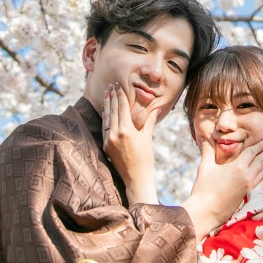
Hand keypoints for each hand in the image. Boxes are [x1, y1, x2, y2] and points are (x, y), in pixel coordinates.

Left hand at [102, 83, 160, 204]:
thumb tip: (157, 107)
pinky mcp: (105, 146)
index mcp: (126, 130)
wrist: (136, 178)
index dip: (120, 95)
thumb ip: (150, 120)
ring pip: (106, 117)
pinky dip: (105, 117)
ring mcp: (108, 140)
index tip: (118, 85)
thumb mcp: (148, 137)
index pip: (122, 107)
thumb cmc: (146, 158)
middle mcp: (115, 134)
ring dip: (106, 104)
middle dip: (112, 96)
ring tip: (106, 93)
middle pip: (113, 110)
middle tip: (111, 85)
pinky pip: (104, 127)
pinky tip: (105, 109)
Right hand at [182, 138, 262, 240]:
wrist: (206, 212)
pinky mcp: (247, 195)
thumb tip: (205, 138)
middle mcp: (246, 176)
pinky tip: (262, 173)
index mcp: (238, 167)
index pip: (252, 152)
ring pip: (262, 172)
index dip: (259, 145)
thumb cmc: (204, 188)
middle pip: (261, 161)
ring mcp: (248, 186)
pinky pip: (259, 181)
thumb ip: (208, 152)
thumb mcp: (205, 167)